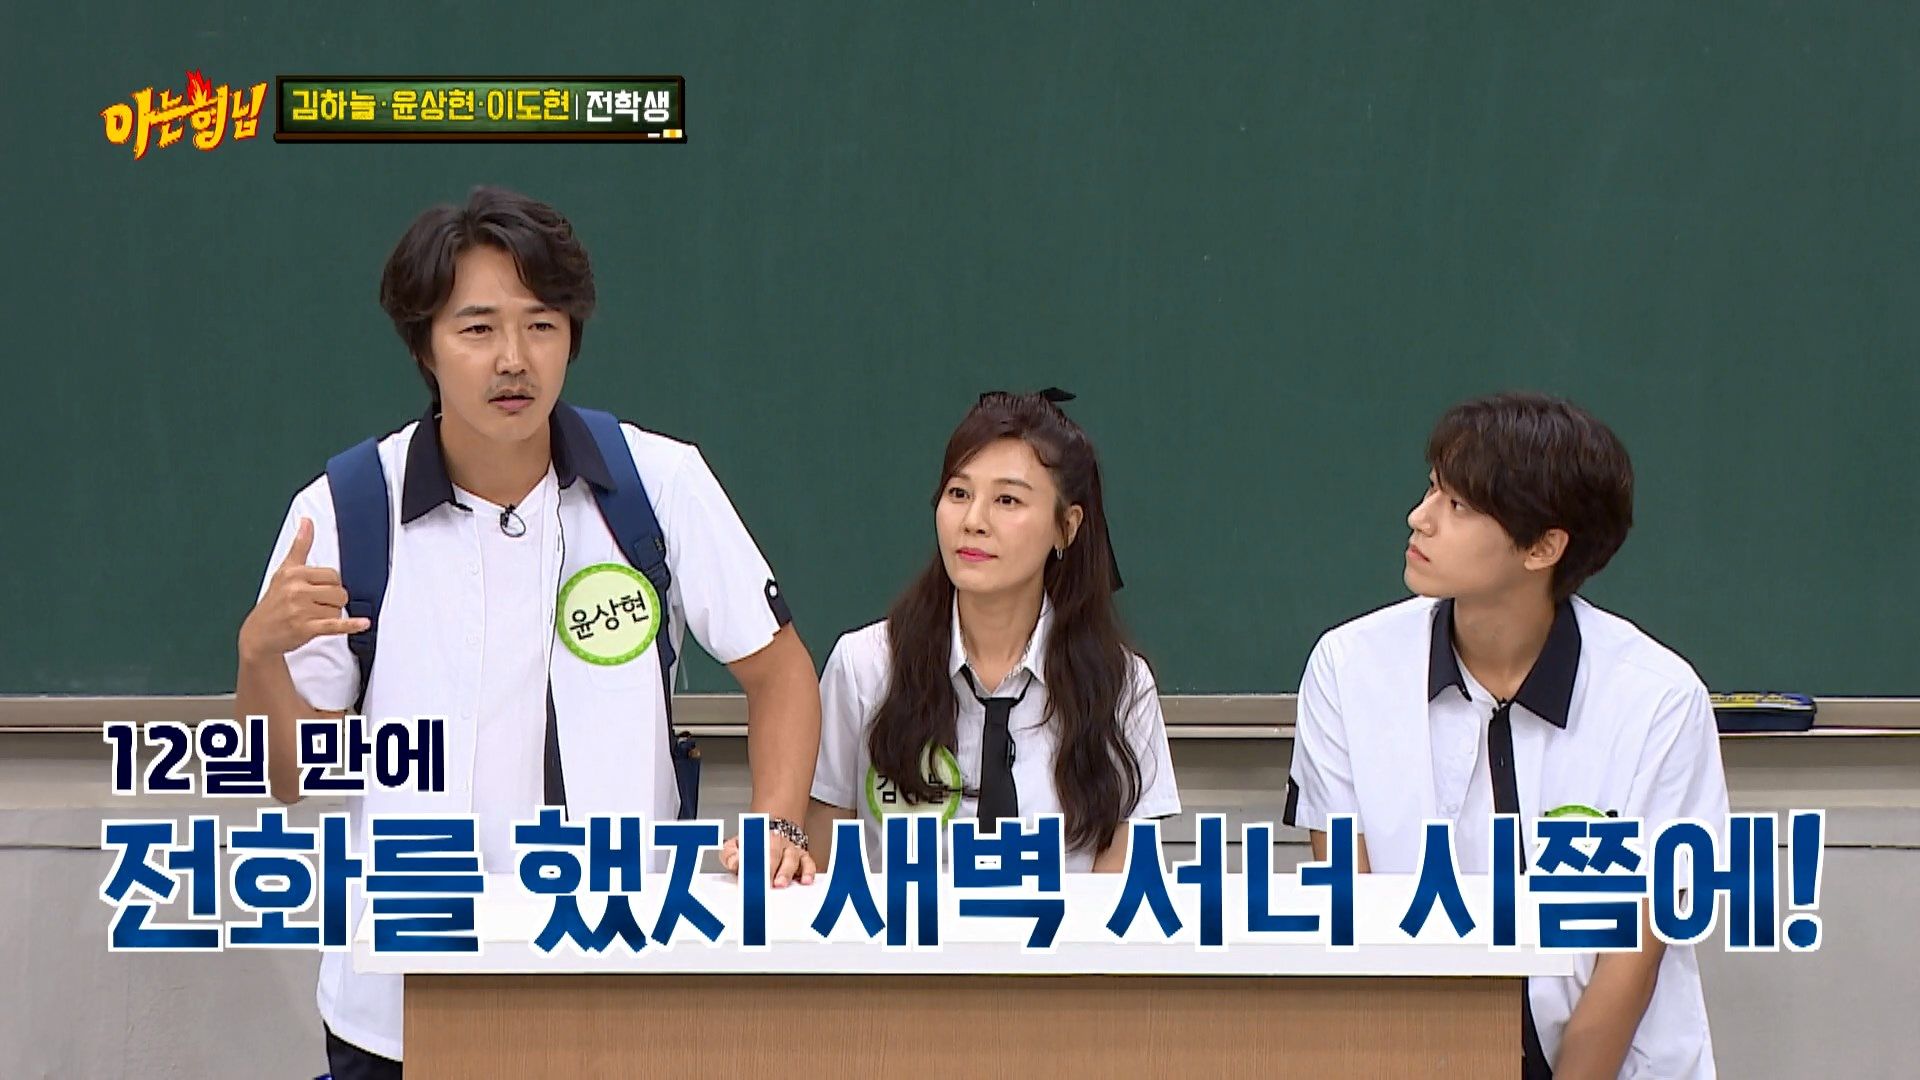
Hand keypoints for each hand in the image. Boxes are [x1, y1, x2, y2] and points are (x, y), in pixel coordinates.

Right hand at [240, 517, 369, 659]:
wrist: (259, 634)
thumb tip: (306, 521)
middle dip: (333, 600)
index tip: (319, 590)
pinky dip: (350, 625)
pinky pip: (334, 624)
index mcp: (294, 573)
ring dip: (331, 615)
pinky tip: (362, 623)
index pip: (333, 575)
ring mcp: (300, 610)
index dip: (331, 584)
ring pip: (338, 609)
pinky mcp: (306, 628)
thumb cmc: (274, 602)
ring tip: (313, 617)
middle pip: (339, 592)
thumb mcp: (285, 570)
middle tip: (316, 605)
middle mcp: (296, 590)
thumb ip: (300, 546)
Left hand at [720, 829, 815, 887]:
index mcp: (759, 838)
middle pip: (773, 854)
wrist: (768, 835)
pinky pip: (808, 863)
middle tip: (763, 883)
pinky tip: (805, 881)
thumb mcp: (734, 846)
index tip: (746, 877)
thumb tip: (734, 863)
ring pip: (792, 858)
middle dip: (768, 869)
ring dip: (786, 872)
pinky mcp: (803, 858)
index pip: (754, 851)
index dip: (751, 864)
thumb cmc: (750, 847)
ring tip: (780, 884)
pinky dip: (809, 872)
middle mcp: (777, 842)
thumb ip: (730, 855)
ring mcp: (791, 850)